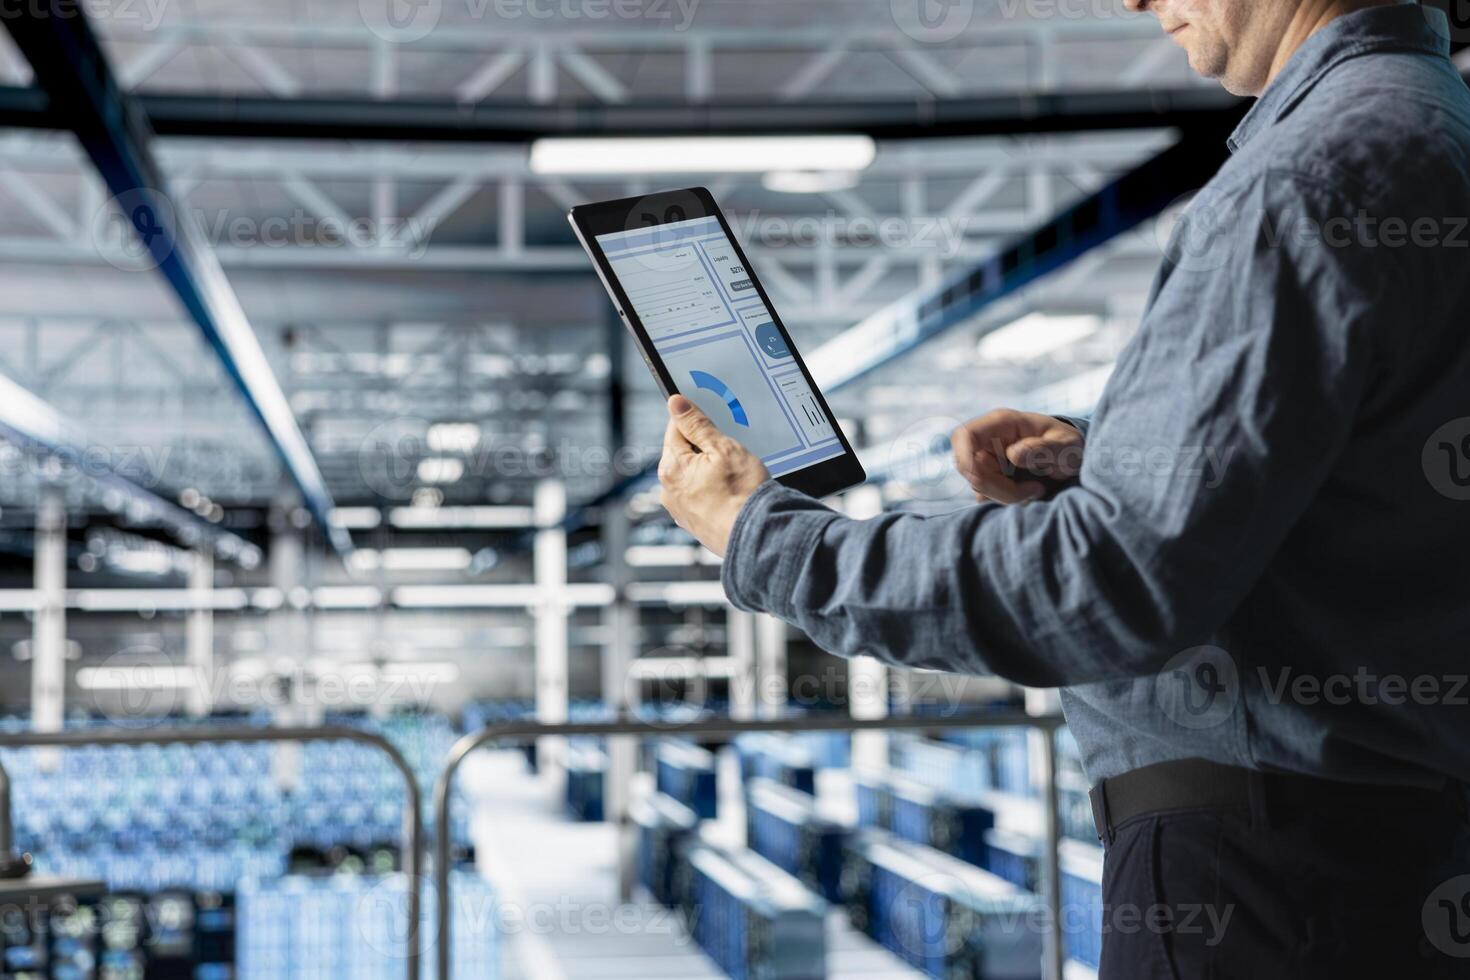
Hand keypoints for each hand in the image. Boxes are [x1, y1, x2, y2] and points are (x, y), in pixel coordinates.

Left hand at [658, 394, 769, 556]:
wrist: (757, 537)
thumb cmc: (743, 495)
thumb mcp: (724, 448)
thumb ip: (697, 424)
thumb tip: (676, 403)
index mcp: (671, 468)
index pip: (676, 429)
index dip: (696, 421)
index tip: (712, 420)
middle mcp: (668, 490)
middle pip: (683, 453)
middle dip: (705, 449)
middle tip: (731, 452)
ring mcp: (680, 510)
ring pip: (693, 476)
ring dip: (709, 471)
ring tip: (734, 476)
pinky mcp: (694, 524)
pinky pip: (700, 496)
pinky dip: (712, 491)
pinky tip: (731, 493)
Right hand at [951, 409, 1083, 503]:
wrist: (1074, 457)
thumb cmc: (1070, 446)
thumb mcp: (1066, 446)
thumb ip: (1043, 449)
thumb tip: (1013, 454)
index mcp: (1002, 423)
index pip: (964, 436)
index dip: (965, 458)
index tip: (986, 479)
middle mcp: (988, 440)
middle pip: (969, 468)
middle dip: (996, 488)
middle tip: (1033, 491)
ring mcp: (988, 459)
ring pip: (978, 486)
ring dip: (1005, 496)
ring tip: (1037, 490)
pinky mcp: (991, 477)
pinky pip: (986, 495)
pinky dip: (1006, 501)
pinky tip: (1028, 493)